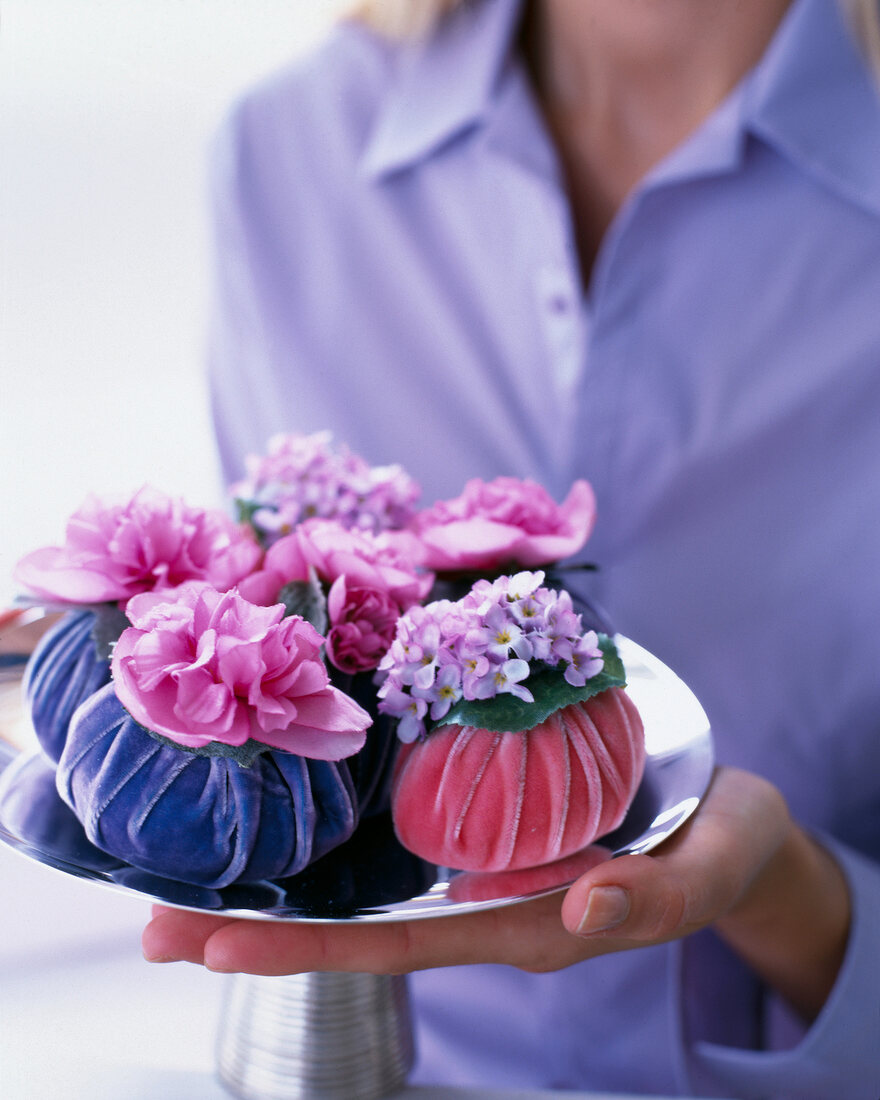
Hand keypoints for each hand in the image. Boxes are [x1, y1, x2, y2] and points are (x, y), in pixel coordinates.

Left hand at [143, 766, 849, 1019]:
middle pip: (355, 923)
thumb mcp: (705, 872)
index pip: (396, 946)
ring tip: (181, 877)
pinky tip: (283, 807)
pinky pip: (397, 828)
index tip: (215, 946)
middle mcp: (481, 898)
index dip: (305, 947)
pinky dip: (331, 825)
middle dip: (253, 928)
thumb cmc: (715, 845)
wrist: (725, 818)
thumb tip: (586, 910)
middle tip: (153, 927)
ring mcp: (476, 860)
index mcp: (520, 922)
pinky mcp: (482, 816)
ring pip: (364, 879)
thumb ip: (656, 899)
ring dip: (275, 878)